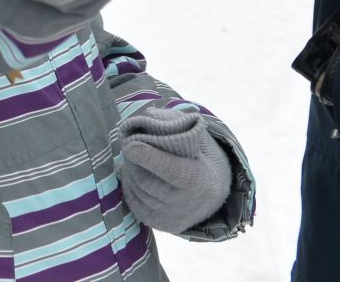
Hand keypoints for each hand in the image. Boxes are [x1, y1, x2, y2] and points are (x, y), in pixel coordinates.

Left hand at [116, 105, 232, 234]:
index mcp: (198, 178)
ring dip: (130, 171)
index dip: (150, 158)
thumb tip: (148, 115)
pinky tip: (137, 175)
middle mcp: (187, 202)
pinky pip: (132, 201)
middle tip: (131, 145)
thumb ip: (172, 121)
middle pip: (145, 179)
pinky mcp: (159, 224)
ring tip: (137, 160)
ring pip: (136, 189)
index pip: (171, 170)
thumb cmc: (195, 156)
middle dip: (133, 160)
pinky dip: (129, 185)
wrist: (209, 194)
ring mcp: (172, 216)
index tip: (130, 146)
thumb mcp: (193, 136)